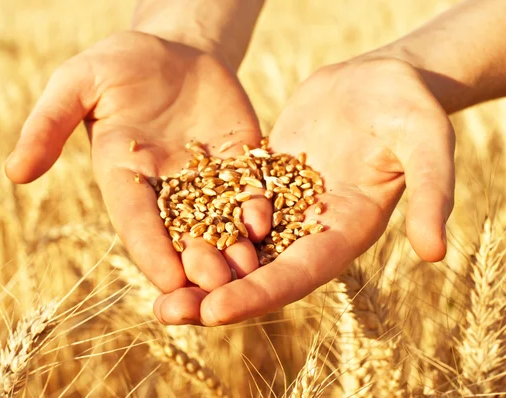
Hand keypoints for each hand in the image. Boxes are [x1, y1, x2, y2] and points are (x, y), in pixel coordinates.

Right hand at [5, 31, 270, 296]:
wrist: (172, 49)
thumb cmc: (116, 63)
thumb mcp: (76, 83)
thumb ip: (47, 125)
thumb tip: (14, 173)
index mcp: (123, 178)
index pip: (135, 223)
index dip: (150, 252)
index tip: (167, 282)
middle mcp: (165, 188)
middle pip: (179, 235)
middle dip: (196, 264)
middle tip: (214, 289)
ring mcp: (205, 178)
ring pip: (219, 223)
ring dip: (232, 249)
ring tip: (248, 270)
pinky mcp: (238, 162)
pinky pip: (249, 191)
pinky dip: (255, 209)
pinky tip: (263, 223)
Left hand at [153, 58, 454, 325]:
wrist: (378, 81)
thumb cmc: (407, 106)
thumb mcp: (425, 141)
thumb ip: (431, 191)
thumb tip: (436, 252)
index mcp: (346, 230)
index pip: (298, 272)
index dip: (258, 293)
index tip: (213, 311)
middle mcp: (310, 229)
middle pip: (259, 272)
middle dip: (213, 294)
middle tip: (166, 312)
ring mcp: (285, 207)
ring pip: (234, 246)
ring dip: (196, 267)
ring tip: (156, 290)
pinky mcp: (264, 183)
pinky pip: (225, 205)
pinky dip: (197, 222)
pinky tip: (162, 232)